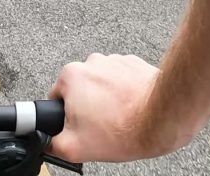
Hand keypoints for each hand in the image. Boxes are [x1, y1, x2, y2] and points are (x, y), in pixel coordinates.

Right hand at [47, 53, 177, 162]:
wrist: (163, 118)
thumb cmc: (124, 129)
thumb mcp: (75, 148)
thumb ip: (52, 144)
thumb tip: (46, 142)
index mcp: (71, 76)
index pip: (57, 98)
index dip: (67, 117)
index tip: (81, 126)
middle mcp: (91, 63)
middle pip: (81, 90)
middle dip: (88, 107)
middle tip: (102, 125)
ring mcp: (115, 61)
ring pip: (102, 84)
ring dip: (108, 99)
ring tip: (120, 117)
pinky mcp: (134, 64)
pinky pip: (123, 79)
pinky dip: (126, 92)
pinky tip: (132, 108)